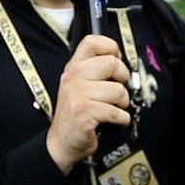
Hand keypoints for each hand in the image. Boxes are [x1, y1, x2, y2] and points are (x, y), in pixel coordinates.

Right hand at [46, 34, 132, 171]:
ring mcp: (77, 95)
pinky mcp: (84, 112)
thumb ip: (95, 70)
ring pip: (118, 91)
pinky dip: (121, 120)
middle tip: (117, 91)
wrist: (62, 143)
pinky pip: (117, 112)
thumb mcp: (80, 86)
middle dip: (123, 80)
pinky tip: (111, 121)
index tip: (116, 59)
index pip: (92, 42)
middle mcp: (73, 78)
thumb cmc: (76, 115)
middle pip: (112, 64)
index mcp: (73, 68)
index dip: (110, 47)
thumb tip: (119, 57)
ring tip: (112, 109)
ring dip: (122, 104)